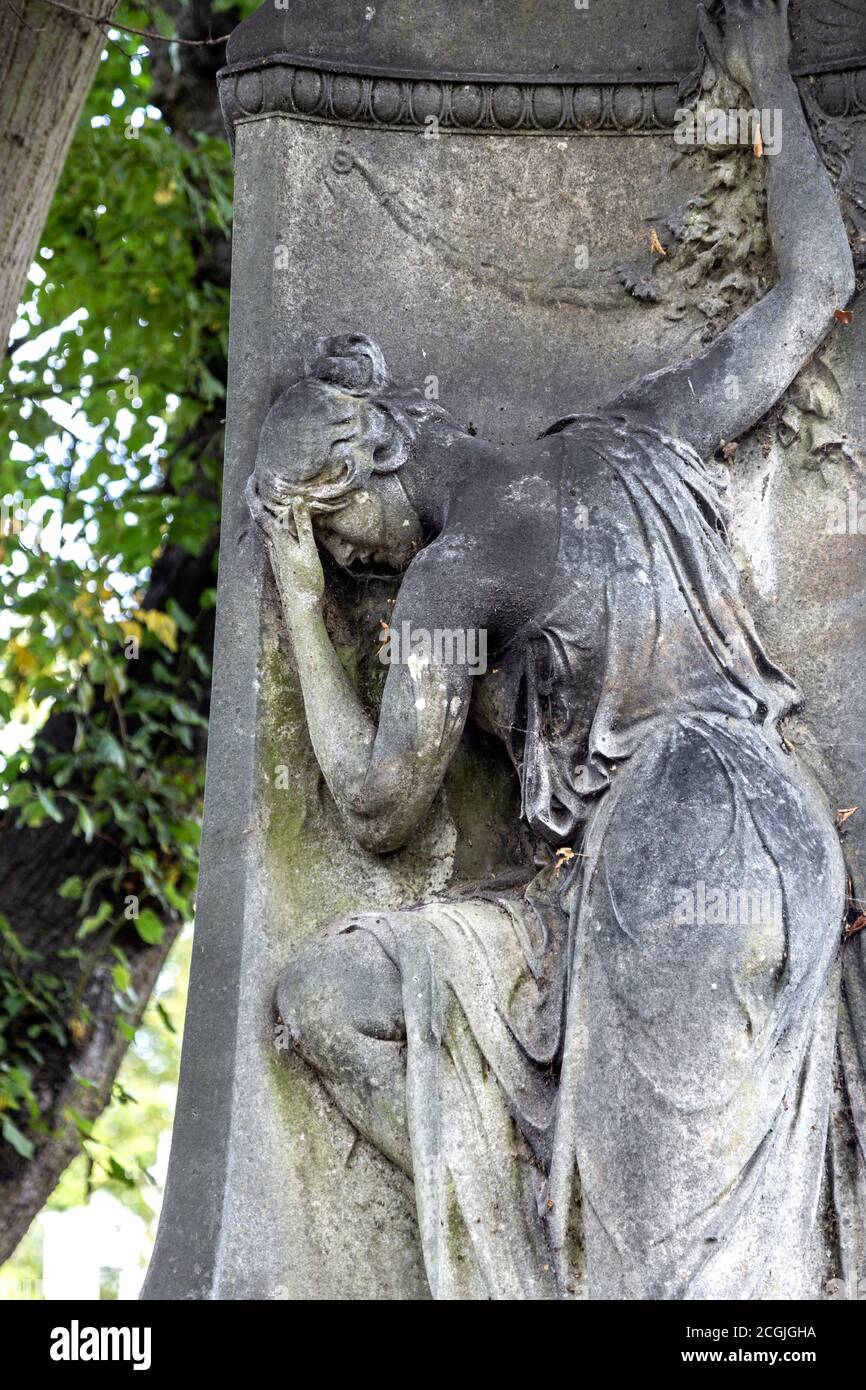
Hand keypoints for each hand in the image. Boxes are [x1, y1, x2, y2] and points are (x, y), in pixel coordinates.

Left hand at [246, 476, 323, 609]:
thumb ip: (303, 524)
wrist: (300, 608)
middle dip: (257, 500)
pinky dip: (272, 526)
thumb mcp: (308, 550)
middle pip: (260, 518)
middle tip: (257, 483)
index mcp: (277, 539)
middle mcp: (271, 545)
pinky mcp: (278, 562)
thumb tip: (297, 500)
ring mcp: (273, 555)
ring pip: (265, 528)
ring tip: (269, 499)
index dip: (253, 494)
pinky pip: (272, 538)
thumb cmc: (306, 580)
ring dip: (265, 513)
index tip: (251, 478)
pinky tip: (279, 527)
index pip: (260, 511)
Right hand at [698, 0, 790, 95]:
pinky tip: (765, 5)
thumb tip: (699, 7)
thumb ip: (708, 26)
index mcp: (735, 10)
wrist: (766, 77)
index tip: (720, 5)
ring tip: (748, 10)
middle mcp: (753, 4)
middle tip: (733, 10)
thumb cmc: (741, 67)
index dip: (722, 0)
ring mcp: (769, 6)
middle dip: (736, 1)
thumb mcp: (718, 49)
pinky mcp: (782, 12)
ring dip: (750, 1)